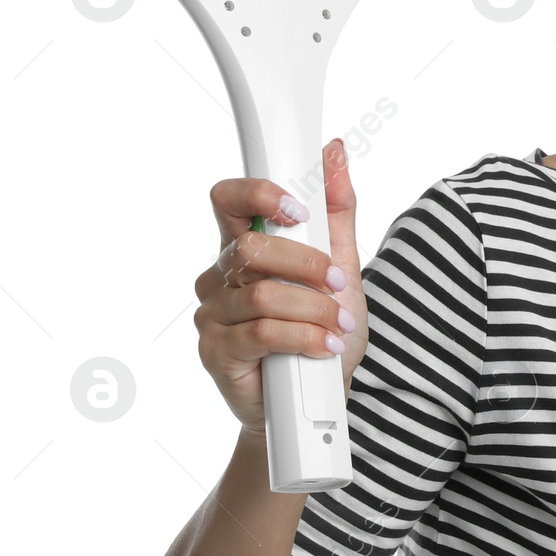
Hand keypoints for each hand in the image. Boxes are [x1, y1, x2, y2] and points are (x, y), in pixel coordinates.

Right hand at [192, 139, 367, 438]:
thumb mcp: (343, 267)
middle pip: (252, 246)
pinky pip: (262, 333)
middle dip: (306, 264)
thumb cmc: (322, 331)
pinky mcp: (215, 351)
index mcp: (246, 247)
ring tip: (340, 325)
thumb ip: (337, 211)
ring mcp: (213, 314)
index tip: (299, 209)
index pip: (229, 199)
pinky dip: (306, 337)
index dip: (259, 194)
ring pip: (262, 293)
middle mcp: (221, 275)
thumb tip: (335, 151)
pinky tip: (327, 346)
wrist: (317, 404)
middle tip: (339, 284)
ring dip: (314, 309)